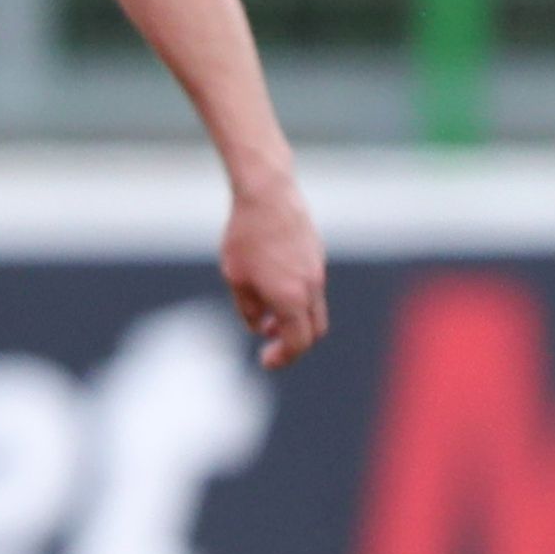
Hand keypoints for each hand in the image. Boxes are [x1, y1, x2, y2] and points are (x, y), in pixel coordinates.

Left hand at [221, 181, 328, 369]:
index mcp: (291, 299)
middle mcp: (311, 288)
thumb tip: (260, 326)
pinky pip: (314, 287)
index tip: (265, 360)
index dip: (282, 358)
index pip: (297, 344)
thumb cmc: (246, 235)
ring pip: (315, 308)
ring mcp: (318, 270)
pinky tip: (275, 282)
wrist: (267, 193)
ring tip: (268, 311)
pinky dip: (299, 298)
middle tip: (271, 342)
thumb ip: (249, 309)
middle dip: (294, 342)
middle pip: (314, 332)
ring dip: (295, 318)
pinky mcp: (317, 254)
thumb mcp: (237, 278)